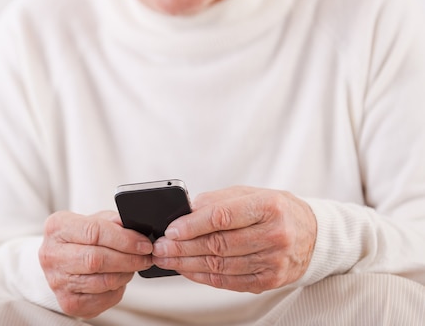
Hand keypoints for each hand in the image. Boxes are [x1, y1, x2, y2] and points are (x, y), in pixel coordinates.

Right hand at [39, 211, 152, 318]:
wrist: (60, 260)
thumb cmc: (79, 238)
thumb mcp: (93, 220)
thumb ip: (112, 221)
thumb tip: (135, 227)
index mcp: (57, 227)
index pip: (94, 232)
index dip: (124, 239)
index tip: (144, 244)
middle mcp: (51, 255)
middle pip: (97, 259)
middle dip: (128, 259)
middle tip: (145, 257)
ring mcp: (57, 281)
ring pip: (102, 281)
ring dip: (125, 274)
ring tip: (133, 266)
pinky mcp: (68, 302)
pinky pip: (102, 298)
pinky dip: (117, 289)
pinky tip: (119, 279)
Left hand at [151, 186, 316, 292]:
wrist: (313, 234)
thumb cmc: (276, 210)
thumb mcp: (250, 193)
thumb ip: (217, 201)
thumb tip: (184, 212)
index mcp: (269, 207)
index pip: (222, 217)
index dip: (192, 225)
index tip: (171, 229)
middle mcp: (274, 235)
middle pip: (218, 244)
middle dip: (182, 247)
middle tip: (160, 247)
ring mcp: (273, 261)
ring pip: (220, 266)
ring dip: (187, 263)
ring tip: (167, 259)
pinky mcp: (269, 281)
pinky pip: (228, 281)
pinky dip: (203, 276)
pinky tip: (187, 269)